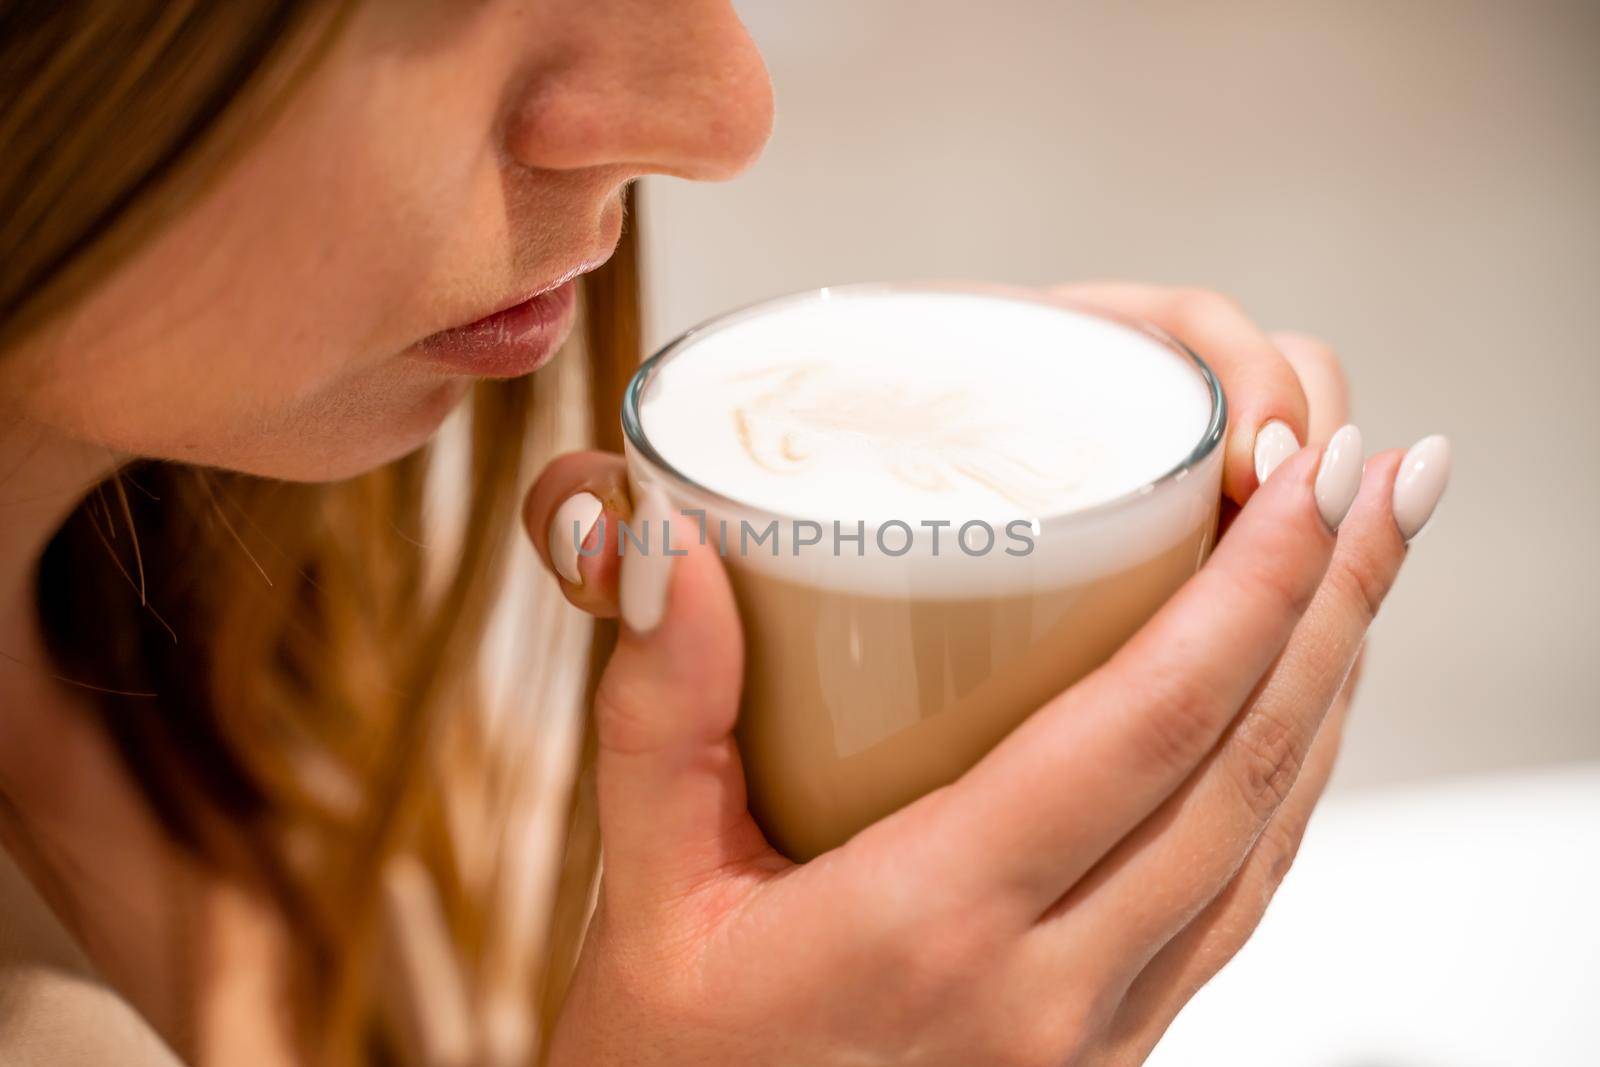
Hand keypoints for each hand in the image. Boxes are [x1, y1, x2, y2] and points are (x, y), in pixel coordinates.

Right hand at [522, 286, 1447, 1064]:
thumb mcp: (642, 895)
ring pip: (1266, 834)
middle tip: (1381, 473)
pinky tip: (1301, 712)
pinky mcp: (1113, 1046)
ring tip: (1367, 561)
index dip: (1248, 591)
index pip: (1144, 729)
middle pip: (1247, 768)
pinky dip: (1290, 785)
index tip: (1305, 475)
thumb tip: (672, 541)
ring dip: (1332, 684)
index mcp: (936, 925)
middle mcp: (1052, 986)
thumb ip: (658, 712)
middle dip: (1332, 603)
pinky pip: (1239, 899)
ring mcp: (1101, 1030)